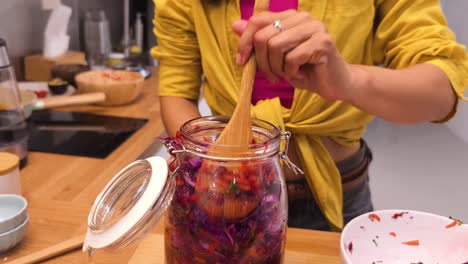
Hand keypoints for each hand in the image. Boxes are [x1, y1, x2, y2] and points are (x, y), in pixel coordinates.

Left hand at [233, 11, 356, 100]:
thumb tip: (235, 25)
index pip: (257, 20)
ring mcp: (314, 28)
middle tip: (272, 75)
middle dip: (262, 62)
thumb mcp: (274, 57)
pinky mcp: (322, 42)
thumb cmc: (304, 70)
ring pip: (275, 46)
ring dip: (276, 68)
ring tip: (287, 74)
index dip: (245, 42)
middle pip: (263, 36)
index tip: (242, 61)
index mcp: (290, 16)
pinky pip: (292, 58)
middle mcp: (302, 17)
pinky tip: (301, 74)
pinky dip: (291, 72)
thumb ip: (257, 40)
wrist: (334, 84)